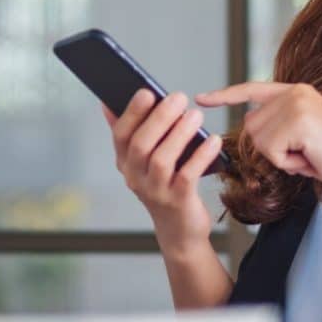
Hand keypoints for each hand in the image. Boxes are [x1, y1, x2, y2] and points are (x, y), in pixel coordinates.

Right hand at [102, 89, 223, 256]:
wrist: (179, 230)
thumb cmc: (165, 186)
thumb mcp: (144, 162)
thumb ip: (132, 133)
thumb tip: (108, 103)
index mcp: (126, 163)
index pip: (121, 135)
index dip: (132, 113)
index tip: (146, 91)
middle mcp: (135, 177)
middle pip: (141, 145)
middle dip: (159, 118)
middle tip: (178, 97)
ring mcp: (155, 191)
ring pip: (162, 159)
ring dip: (179, 134)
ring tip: (196, 115)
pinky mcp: (178, 202)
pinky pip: (187, 176)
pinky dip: (200, 156)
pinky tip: (213, 140)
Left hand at [196, 82, 321, 197]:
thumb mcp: (299, 135)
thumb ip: (276, 124)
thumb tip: (249, 125)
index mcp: (295, 91)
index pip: (251, 90)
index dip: (225, 95)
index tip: (201, 97)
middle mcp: (295, 92)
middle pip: (252, 125)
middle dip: (271, 148)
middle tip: (302, 152)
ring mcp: (297, 105)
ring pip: (260, 140)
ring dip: (280, 158)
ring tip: (307, 155)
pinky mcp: (298, 122)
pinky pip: (272, 151)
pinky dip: (287, 163)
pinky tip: (309, 159)